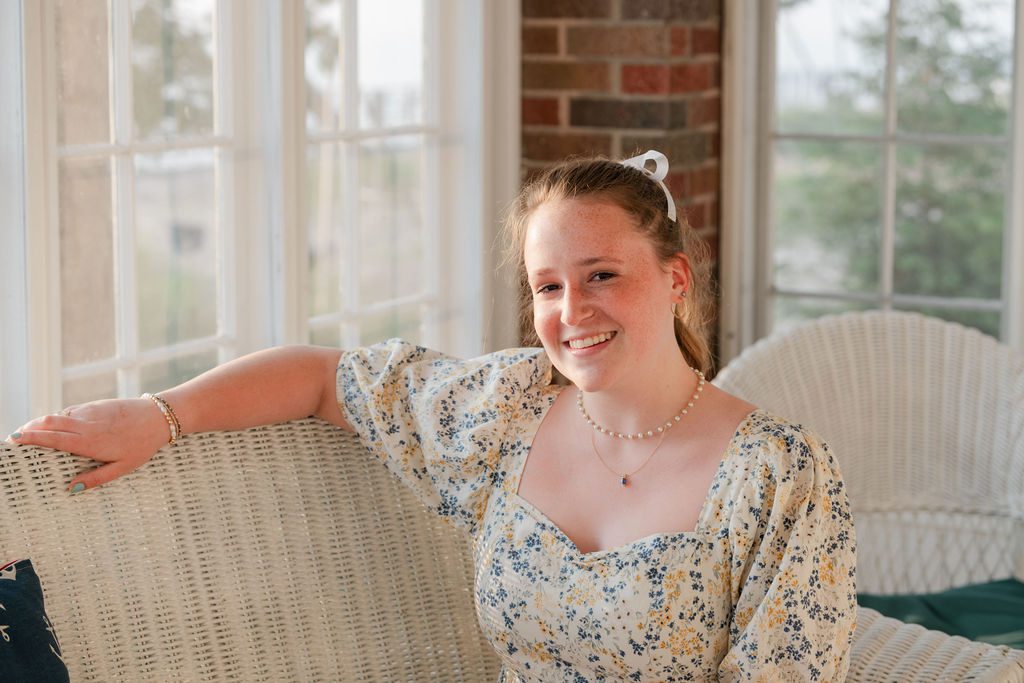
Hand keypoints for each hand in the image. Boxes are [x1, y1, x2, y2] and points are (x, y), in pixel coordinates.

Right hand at [7, 398, 170, 492]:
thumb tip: (72, 489)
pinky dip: (58, 418)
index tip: (13, 440)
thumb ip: (96, 478)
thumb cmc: (142, 445)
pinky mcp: (95, 405)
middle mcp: (86, 424)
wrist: (158, 417)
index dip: (30, 438)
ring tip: (28, 433)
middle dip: (28, 429)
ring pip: (58, 415)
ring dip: (41, 423)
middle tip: (13, 438)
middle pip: (48, 423)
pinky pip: (71, 411)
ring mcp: (90, 412)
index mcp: (89, 442)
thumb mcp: (123, 467)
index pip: (53, 438)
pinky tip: (53, 425)